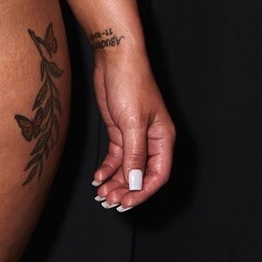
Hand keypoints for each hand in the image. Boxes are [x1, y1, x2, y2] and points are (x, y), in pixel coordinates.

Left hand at [90, 47, 174, 210]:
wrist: (115, 59)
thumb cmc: (131, 84)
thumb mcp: (132, 123)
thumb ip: (135, 155)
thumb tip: (137, 182)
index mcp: (164, 139)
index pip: (158, 175)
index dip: (144, 192)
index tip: (127, 202)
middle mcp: (151, 140)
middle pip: (142, 175)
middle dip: (126, 190)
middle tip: (109, 201)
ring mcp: (135, 136)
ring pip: (127, 168)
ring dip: (115, 183)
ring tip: (101, 194)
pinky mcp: (120, 131)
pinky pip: (116, 158)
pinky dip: (108, 169)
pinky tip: (98, 178)